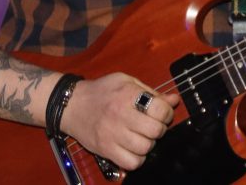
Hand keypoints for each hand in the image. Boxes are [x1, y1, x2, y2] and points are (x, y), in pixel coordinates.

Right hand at [60, 73, 179, 172]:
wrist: (71, 105)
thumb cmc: (102, 91)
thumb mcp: (127, 82)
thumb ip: (152, 92)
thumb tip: (174, 100)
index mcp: (128, 95)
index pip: (160, 110)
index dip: (167, 112)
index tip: (163, 112)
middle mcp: (120, 115)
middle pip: (155, 130)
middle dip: (160, 128)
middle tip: (154, 124)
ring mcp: (112, 135)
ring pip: (145, 148)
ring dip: (149, 143)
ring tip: (143, 135)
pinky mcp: (105, 150)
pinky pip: (131, 163)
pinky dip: (137, 158)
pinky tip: (134, 148)